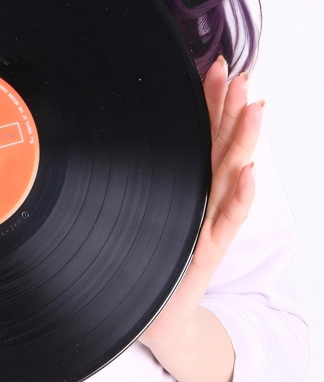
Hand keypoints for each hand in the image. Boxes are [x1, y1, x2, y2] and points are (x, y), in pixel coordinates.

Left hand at [138, 57, 263, 349]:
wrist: (155, 315)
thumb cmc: (149, 254)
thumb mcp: (148, 203)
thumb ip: (149, 168)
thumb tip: (128, 123)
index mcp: (191, 182)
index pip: (205, 132)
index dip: (212, 100)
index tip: (216, 66)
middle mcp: (206, 197)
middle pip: (222, 146)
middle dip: (233, 110)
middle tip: (240, 76)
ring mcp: (210, 223)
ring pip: (230, 175)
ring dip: (243, 141)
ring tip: (254, 109)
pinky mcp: (207, 252)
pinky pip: (227, 220)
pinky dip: (240, 196)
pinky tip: (249, 173)